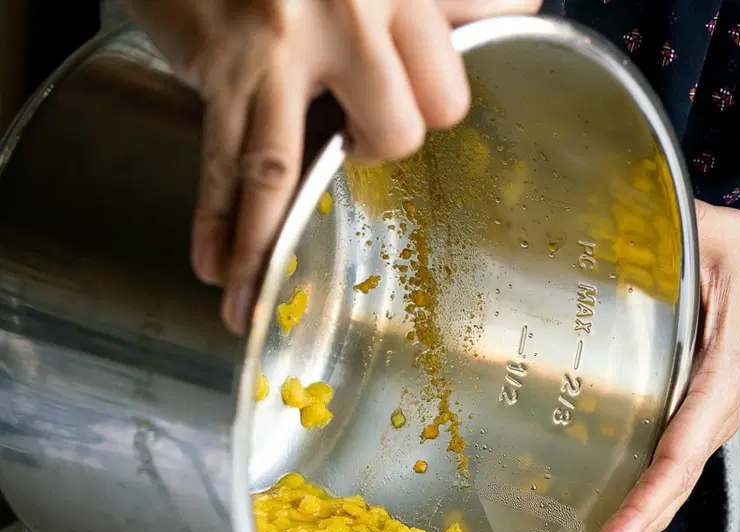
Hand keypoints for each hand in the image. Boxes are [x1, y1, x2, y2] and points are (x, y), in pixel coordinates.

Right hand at [122, 0, 541, 333]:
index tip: (418, 102)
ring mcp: (287, 42)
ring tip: (257, 293)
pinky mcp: (227, 64)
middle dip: (382, 148)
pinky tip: (217, 269)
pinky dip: (221, 223)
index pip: (462, 69)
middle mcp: (356, 7)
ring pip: (304, 167)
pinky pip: (230, 162)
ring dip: (275, 242)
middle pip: (409, 128)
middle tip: (351, 138)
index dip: (438, 102)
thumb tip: (521, 16)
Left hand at [591, 200, 739, 531]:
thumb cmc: (732, 254)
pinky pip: (666, 468)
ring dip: (638, 521)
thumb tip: (629, 242)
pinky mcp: (688, 421)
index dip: (647, 497)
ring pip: (673, 483)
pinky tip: (608, 520)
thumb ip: (679, 240)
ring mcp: (704, 420)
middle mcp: (715, 408)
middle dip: (637, 526)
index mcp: (721, 371)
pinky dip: (640, 499)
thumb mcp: (711, 234)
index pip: (681, 448)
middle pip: (677, 481)